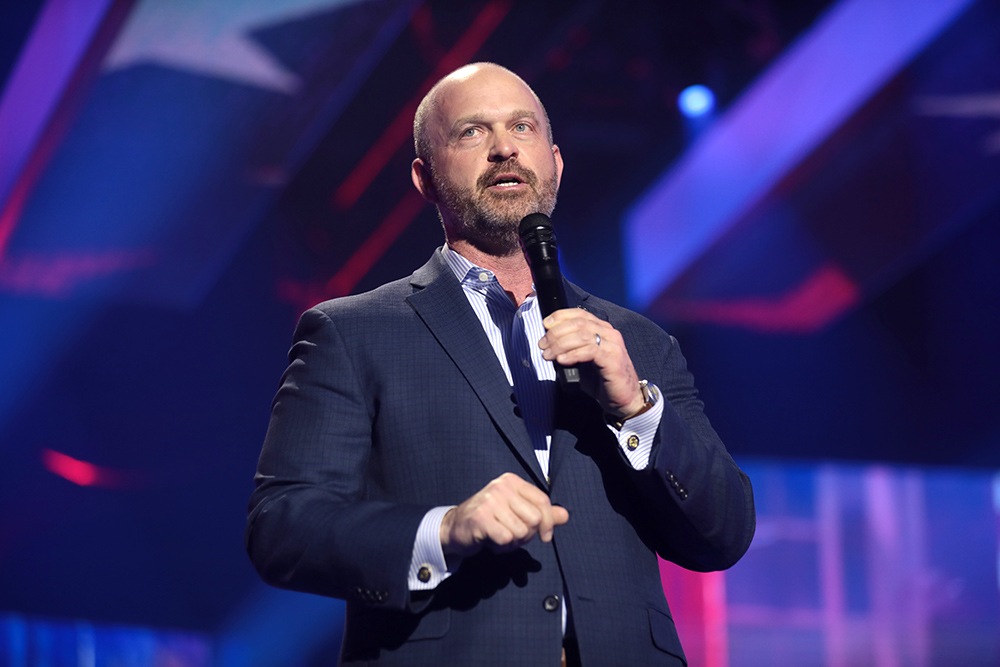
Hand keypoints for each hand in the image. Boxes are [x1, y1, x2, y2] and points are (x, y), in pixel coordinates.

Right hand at [440, 473, 568, 556]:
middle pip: (534, 519)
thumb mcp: (516, 512)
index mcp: (512, 481)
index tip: (545, 536)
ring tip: (498, 536)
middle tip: (510, 534)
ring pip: (521, 532)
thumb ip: (541, 513)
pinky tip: (490, 541)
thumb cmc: (489, 520)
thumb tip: (565, 515)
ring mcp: (490, 501)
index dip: (548, 522)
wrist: (455, 528)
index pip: (542, 500)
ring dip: (512, 543)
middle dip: (526, 535)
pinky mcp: (481, 518)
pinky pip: (506, 540)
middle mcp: (501, 486)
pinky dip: (501, 547)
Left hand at [538, 309, 644, 419]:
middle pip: (578, 323)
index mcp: (602, 329)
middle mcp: (609, 334)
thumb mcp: (584, 360)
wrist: (623, 399)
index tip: (545, 325)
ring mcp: (613, 346)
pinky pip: (590, 351)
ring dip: (560, 344)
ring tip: (548, 355)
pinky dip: (572, 354)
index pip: (579, 314)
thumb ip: (572, 349)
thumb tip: (550, 343)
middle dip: (556, 333)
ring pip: (582, 336)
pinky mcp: (613, 360)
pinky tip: (562, 361)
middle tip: (543, 344)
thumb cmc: (603, 380)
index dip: (560, 316)